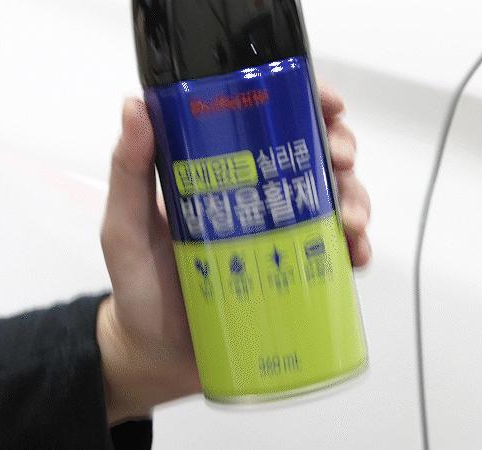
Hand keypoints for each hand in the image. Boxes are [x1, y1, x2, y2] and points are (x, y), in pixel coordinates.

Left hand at [96, 81, 370, 424]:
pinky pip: (336, 252)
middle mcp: (256, 197)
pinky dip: (356, 248)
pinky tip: (353, 255)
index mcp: (221, 172)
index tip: (325, 103)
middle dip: (339, 148)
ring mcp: (280, 235)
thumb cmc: (139, 291)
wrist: (157, 356)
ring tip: (348, 220)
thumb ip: (128, 172)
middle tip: (338, 161)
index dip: (304, 102)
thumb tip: (135, 108)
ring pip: (335, 198)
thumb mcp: (125, 228)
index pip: (267, 120)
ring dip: (354, 199)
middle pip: (312, 153)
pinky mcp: (296, 272)